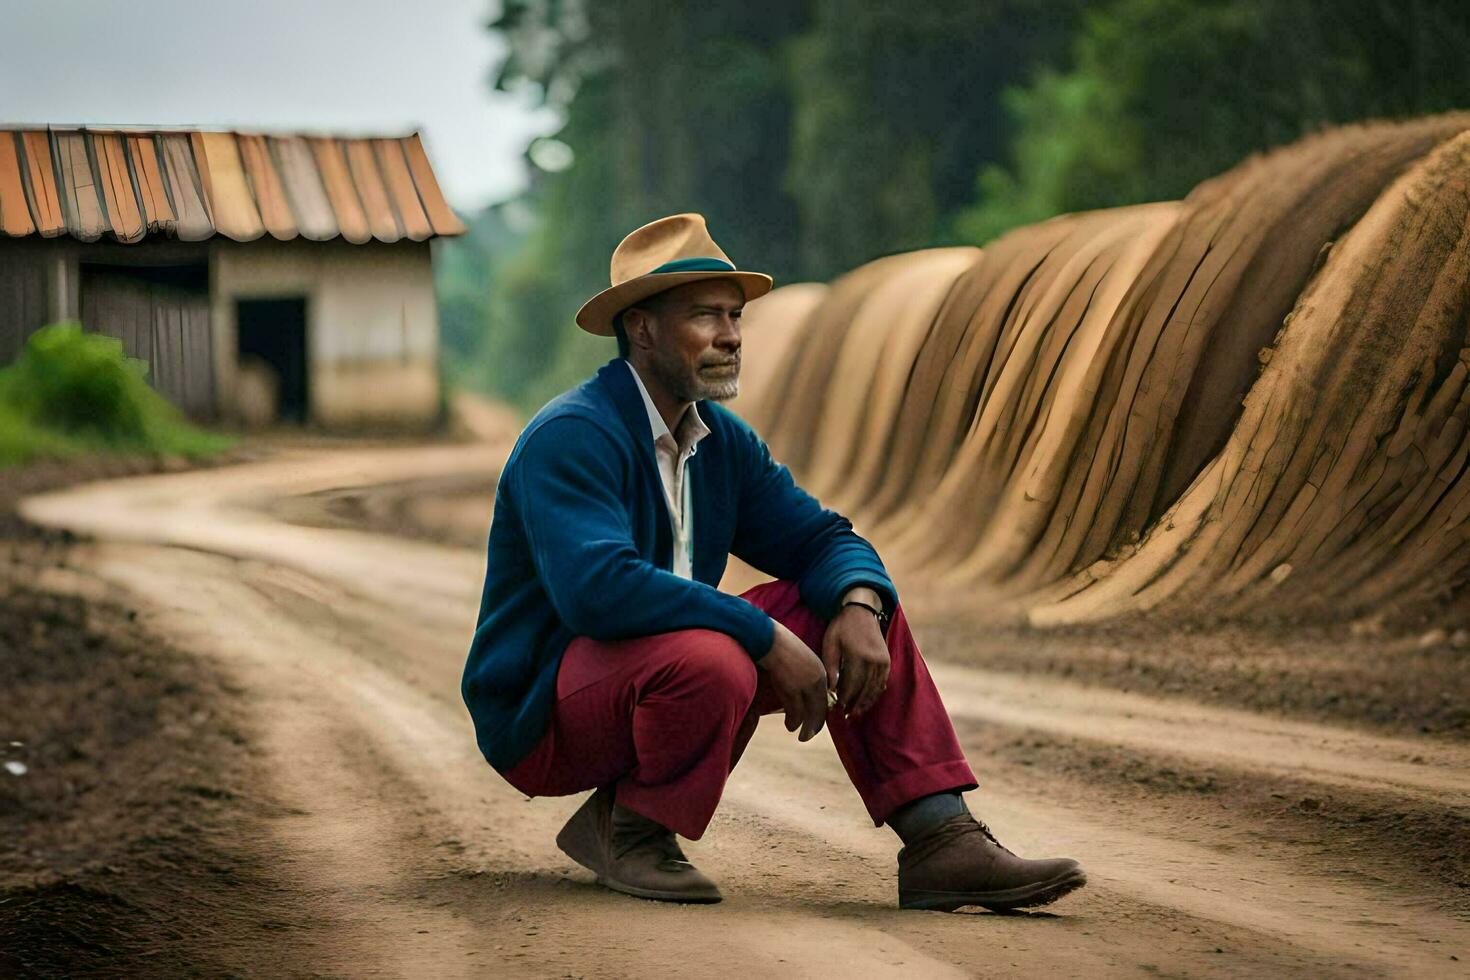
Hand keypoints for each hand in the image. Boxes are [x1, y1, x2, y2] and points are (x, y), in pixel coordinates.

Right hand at [757, 620, 828, 741]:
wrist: (767, 638)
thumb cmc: (779, 645)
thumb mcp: (800, 658)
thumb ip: (806, 674)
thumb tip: (804, 692)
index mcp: (820, 670)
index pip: (825, 697)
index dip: (821, 712)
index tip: (816, 721)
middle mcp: (817, 679)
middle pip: (820, 709)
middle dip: (816, 725)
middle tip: (809, 735)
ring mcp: (805, 685)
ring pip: (809, 714)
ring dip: (805, 728)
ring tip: (801, 736)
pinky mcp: (792, 689)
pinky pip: (795, 712)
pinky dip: (793, 722)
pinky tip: (789, 726)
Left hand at [822, 604, 889, 717]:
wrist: (861, 610)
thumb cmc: (841, 626)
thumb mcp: (830, 643)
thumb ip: (831, 666)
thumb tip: (831, 689)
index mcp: (858, 656)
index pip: (852, 685)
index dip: (846, 698)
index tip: (838, 708)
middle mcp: (874, 660)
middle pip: (865, 689)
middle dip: (856, 704)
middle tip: (847, 716)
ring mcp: (883, 660)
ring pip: (876, 688)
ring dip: (867, 702)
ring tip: (857, 712)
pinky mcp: (887, 660)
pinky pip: (882, 681)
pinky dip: (876, 692)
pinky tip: (869, 699)